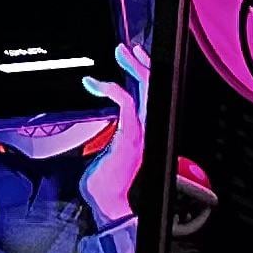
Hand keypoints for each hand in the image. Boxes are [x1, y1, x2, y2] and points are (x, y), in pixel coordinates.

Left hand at [81, 42, 150, 226]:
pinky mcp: (131, 138)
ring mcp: (142, 135)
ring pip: (147, 93)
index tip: (135, 59)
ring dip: (134, 69)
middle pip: (155, 91)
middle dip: (143, 65)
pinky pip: (128, 106)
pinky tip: (97, 84)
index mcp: (145, 133)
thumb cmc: (106, 181)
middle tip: (128, 50)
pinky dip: (114, 91)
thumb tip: (107, 128)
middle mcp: (148, 132)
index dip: (145, 76)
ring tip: (121, 54)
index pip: (151, 99)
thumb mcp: (110, 150)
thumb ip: (113, 136)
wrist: (109, 202)